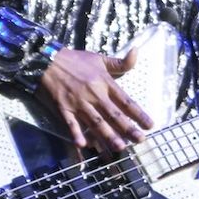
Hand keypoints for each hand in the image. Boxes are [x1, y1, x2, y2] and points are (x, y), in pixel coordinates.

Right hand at [36, 48, 153, 151]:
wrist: (48, 60)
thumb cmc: (76, 61)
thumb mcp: (100, 59)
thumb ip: (121, 62)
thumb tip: (137, 52)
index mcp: (104, 82)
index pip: (125, 100)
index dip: (138, 113)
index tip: (150, 125)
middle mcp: (94, 94)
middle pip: (113, 114)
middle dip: (127, 128)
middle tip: (140, 140)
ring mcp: (78, 103)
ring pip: (95, 122)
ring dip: (107, 135)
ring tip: (119, 147)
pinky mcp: (63, 108)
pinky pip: (71, 123)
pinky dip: (76, 133)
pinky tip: (83, 145)